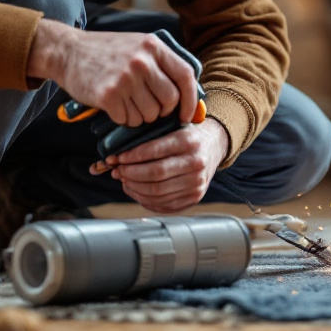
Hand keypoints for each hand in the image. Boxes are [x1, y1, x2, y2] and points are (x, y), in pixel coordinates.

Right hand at [28, 20, 200, 126]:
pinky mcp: (108, 95)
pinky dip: (124, 119)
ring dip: (141, 116)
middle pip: (169, 100)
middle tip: (151, 110)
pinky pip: (128, 120)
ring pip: (149, 114)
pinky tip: (115, 106)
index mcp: (153, 47)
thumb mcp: (138, 45)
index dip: (190, 99)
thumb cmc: (107, 52)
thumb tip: (190, 97)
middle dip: (163, 111)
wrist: (68, 51)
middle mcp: (141, 61)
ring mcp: (125, 78)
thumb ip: (162, 65)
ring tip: (128, 103)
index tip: (186, 114)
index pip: (185, 76)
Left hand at [89, 120, 229, 212]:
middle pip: (155, 174)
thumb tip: (118, 151)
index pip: (154, 151)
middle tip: (117, 171)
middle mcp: (196, 163)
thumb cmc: (187, 135)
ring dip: (134, 188)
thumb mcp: (173, 126)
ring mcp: (196, 183)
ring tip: (124, 180)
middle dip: (130, 174)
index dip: (132, 157)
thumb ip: (150, 134)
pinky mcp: (194, 197)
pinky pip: (163, 204)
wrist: (213, 146)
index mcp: (189, 141)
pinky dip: (144, 199)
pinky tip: (135, 190)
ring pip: (157, 192)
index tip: (117, 157)